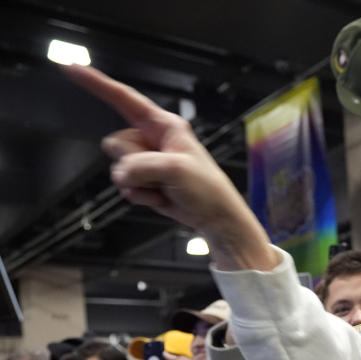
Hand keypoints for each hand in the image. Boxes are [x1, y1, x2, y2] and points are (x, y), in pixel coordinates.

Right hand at [64, 65, 277, 271]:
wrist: (215, 217)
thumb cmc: (207, 188)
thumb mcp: (177, 169)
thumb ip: (143, 166)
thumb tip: (121, 175)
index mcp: (162, 125)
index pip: (123, 98)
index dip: (96, 83)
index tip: (72, 68)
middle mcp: (151, 139)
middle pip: (115, 143)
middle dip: (133, 163)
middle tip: (162, 173)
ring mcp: (145, 161)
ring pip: (118, 168)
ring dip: (140, 184)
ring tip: (166, 187)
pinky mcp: (143, 180)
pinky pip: (125, 187)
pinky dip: (141, 196)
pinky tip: (162, 197)